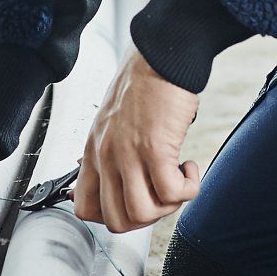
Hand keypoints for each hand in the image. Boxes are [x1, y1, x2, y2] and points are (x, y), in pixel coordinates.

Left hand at [75, 48, 199, 231]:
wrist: (162, 55)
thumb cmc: (145, 83)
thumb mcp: (114, 120)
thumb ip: (114, 150)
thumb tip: (128, 180)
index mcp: (93, 150)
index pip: (85, 208)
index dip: (114, 216)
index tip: (136, 202)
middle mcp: (106, 156)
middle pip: (117, 220)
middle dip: (147, 218)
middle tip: (163, 196)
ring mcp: (128, 154)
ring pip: (142, 214)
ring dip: (168, 207)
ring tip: (179, 181)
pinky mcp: (155, 148)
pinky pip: (171, 193)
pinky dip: (188, 189)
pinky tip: (191, 168)